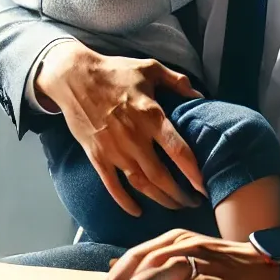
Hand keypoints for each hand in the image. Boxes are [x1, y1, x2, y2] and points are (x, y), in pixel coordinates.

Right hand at [34, 41, 206, 215]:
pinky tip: (137, 211)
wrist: (74, 77)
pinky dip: (125, 201)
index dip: (194, 172)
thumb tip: (200, 94)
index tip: (205, 186)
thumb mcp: (150, 68)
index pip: (178, 151)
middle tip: (193, 202)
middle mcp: (134, 137)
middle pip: (161, 176)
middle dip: (180, 194)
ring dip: (159, 199)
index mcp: (150, 115)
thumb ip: (177, 81)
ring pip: (141, 184)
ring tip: (174, 206)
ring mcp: (114, 150)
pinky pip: (112, 186)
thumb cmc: (115, 71)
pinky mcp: (96, 156)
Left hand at [98, 229, 279, 279]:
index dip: (117, 274)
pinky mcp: (221, 277)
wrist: (262, 266)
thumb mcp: (184, 258)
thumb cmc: (220, 265)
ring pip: (167, 270)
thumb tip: (118, 269)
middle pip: (148, 261)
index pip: (139, 253)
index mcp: (175, 238)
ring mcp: (204, 259)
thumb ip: (155, 264)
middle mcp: (187, 244)